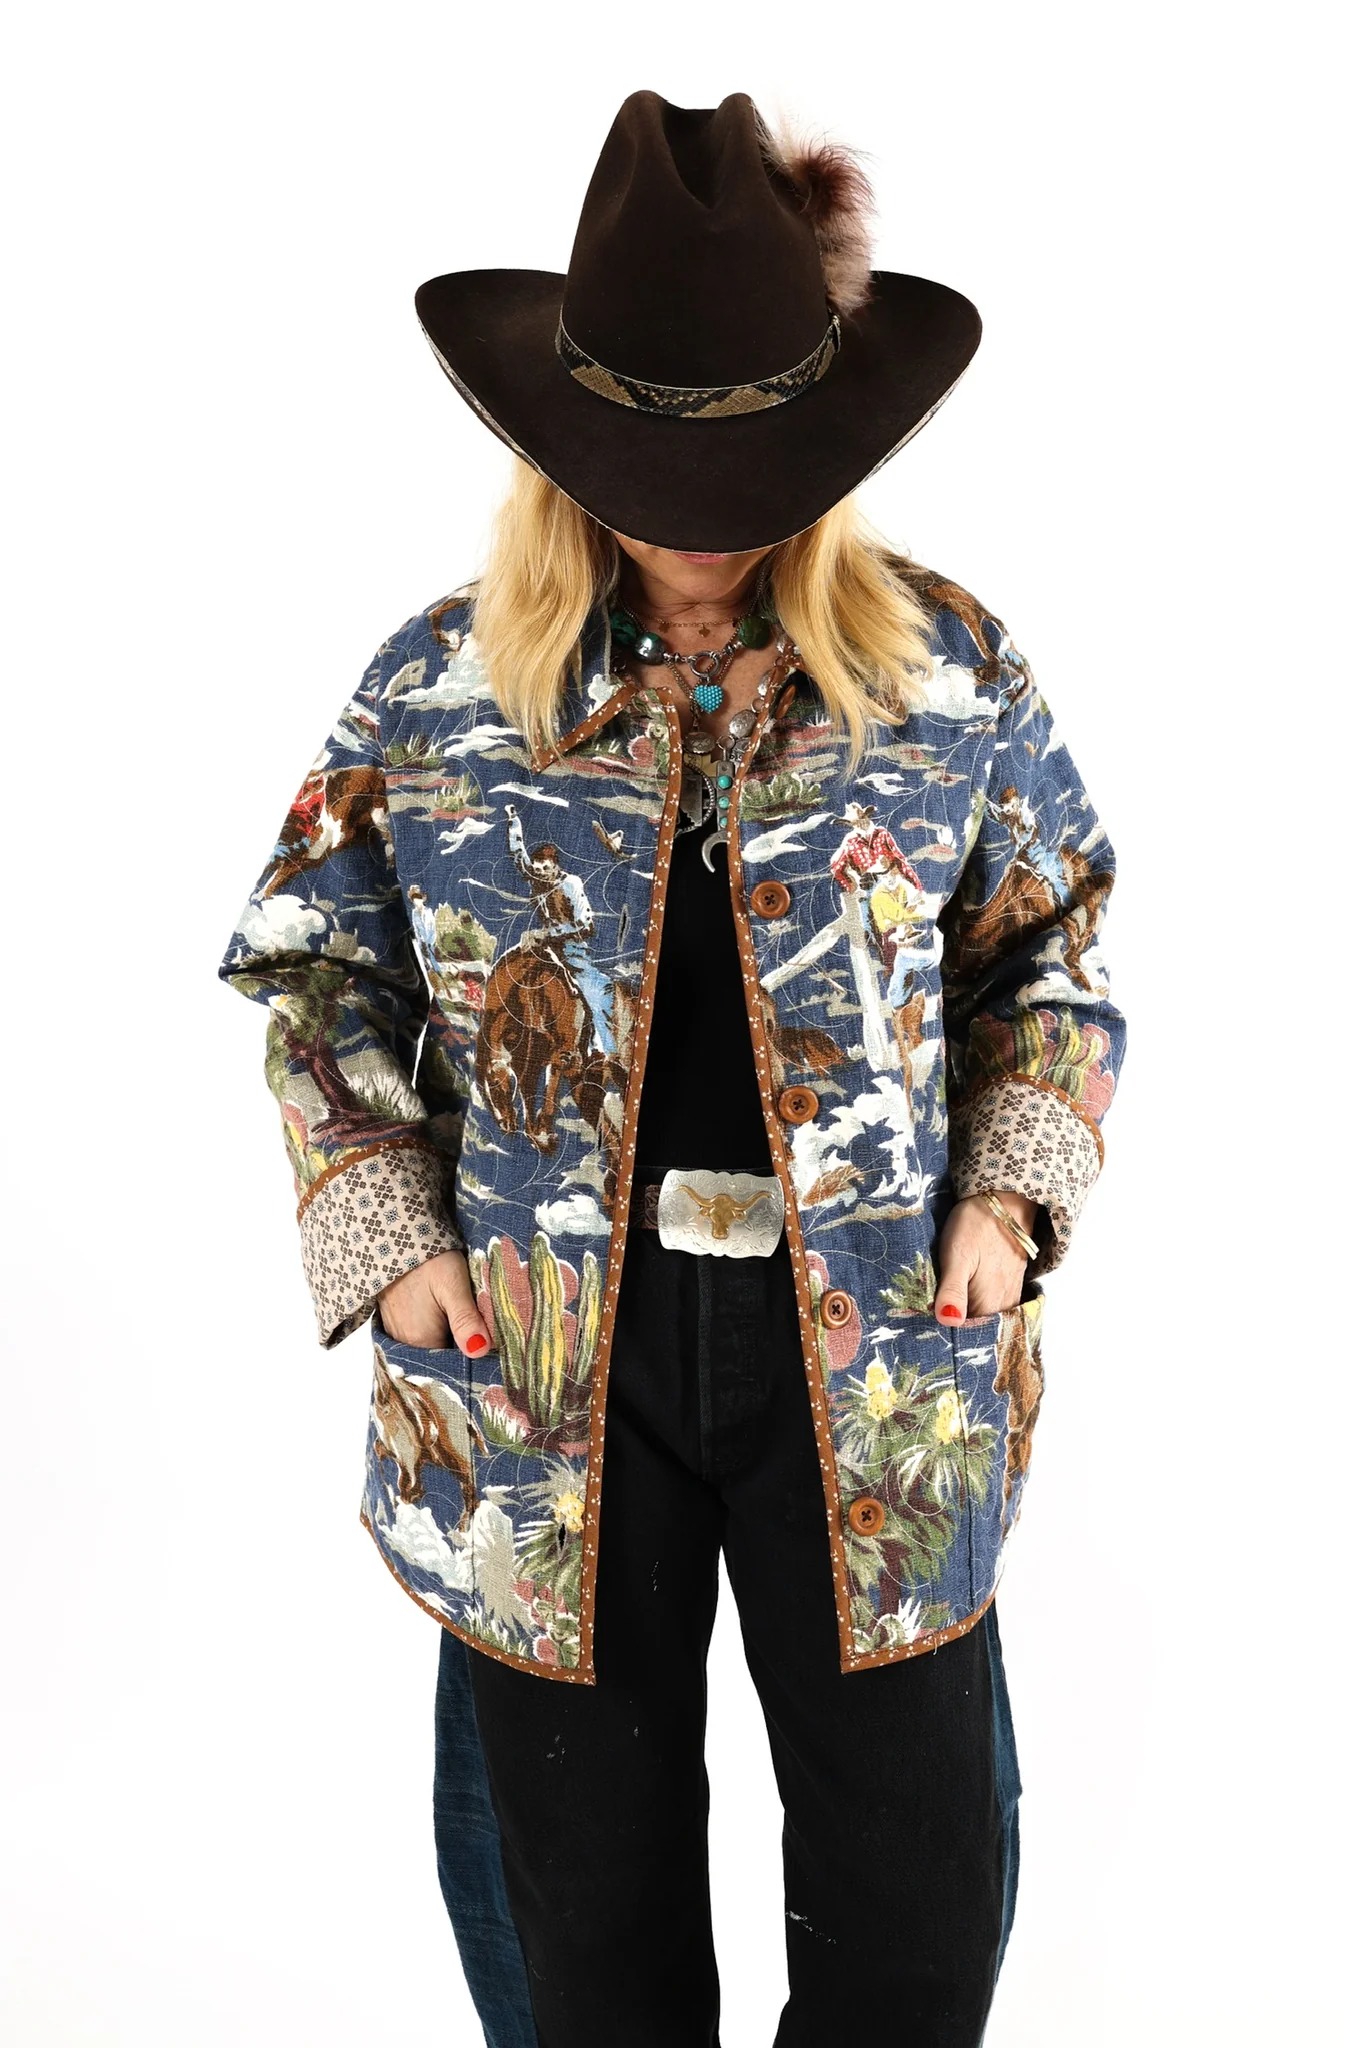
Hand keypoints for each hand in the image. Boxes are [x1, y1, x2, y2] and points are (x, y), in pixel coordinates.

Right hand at [377, 1249, 494, 1356]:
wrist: (394, 1231)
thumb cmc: (428, 1258)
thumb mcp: (453, 1285)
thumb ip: (466, 1320)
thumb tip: (480, 1351)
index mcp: (420, 1339)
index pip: (452, 1363)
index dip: (472, 1356)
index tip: (490, 1347)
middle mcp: (404, 1340)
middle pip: (440, 1355)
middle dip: (461, 1347)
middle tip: (483, 1331)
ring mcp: (396, 1328)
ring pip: (430, 1343)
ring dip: (448, 1336)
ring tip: (467, 1322)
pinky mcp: (394, 1315)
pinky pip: (418, 1332)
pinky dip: (433, 1327)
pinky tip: (445, 1314)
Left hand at [933, 1192, 1036, 1322]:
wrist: (1003, 1199)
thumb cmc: (975, 1226)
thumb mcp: (956, 1257)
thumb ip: (952, 1292)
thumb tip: (948, 1322)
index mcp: (990, 1304)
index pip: (966, 1335)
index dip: (945, 1334)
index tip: (924, 1329)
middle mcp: (1004, 1304)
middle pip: (976, 1327)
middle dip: (954, 1326)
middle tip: (928, 1317)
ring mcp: (1009, 1293)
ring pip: (983, 1315)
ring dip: (964, 1314)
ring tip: (941, 1307)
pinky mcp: (1009, 1281)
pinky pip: (991, 1303)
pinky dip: (975, 1303)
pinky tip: (960, 1295)